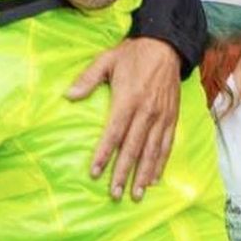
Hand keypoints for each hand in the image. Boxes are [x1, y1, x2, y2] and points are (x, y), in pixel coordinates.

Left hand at [66, 37, 180, 200]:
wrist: (167, 46)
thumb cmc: (133, 54)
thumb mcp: (106, 60)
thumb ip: (88, 79)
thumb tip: (68, 96)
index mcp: (128, 99)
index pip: (114, 133)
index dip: (103, 154)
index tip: (94, 173)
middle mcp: (146, 112)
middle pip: (133, 148)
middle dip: (123, 173)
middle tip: (115, 194)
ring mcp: (161, 116)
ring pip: (152, 151)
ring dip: (143, 175)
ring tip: (136, 194)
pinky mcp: (172, 117)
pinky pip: (166, 145)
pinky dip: (160, 164)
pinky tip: (154, 179)